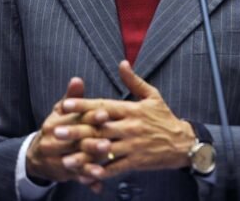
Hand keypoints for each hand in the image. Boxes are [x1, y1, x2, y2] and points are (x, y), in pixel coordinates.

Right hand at [25, 77, 107, 185]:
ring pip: (77, 160)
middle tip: (108, 142)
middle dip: (92, 142)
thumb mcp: (61, 111)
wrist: (37, 156)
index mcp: (55, 123)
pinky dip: (88, 180)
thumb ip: (72, 97)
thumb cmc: (57, 127)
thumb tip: (77, 79)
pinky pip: (77, 178)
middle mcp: (54, 142)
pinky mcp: (64, 174)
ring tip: (105, 162)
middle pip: (76, 141)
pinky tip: (100, 182)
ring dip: (91, 162)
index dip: (90, 116)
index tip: (104, 113)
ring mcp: (58, 159)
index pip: (75, 119)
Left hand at [61, 61, 195, 180]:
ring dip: (84, 156)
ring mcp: (133, 145)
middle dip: (76, 131)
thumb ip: (134, 81)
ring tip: (65, 160)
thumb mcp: (152, 96)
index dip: (82, 105)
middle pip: (99, 129)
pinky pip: (116, 168)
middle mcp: (130, 127)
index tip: (64, 105)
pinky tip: (87, 175)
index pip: (102, 106)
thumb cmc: (164, 118)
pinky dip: (101, 172)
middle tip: (56, 132)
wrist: (183, 143)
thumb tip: (122, 63)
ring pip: (104, 151)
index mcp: (131, 109)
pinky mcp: (136, 161)